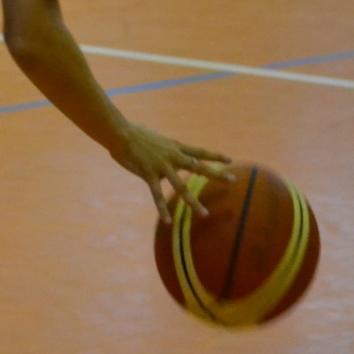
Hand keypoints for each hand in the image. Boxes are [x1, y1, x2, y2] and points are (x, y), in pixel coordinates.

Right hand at [110, 123, 231, 223]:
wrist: (120, 133)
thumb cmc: (133, 132)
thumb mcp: (153, 137)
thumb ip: (160, 146)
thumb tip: (159, 150)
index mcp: (174, 146)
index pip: (199, 151)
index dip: (215, 155)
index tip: (229, 160)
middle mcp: (172, 156)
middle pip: (198, 166)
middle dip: (216, 174)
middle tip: (233, 180)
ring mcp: (162, 166)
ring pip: (181, 186)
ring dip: (193, 201)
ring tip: (204, 214)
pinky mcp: (149, 174)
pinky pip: (157, 194)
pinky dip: (162, 208)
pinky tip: (168, 220)